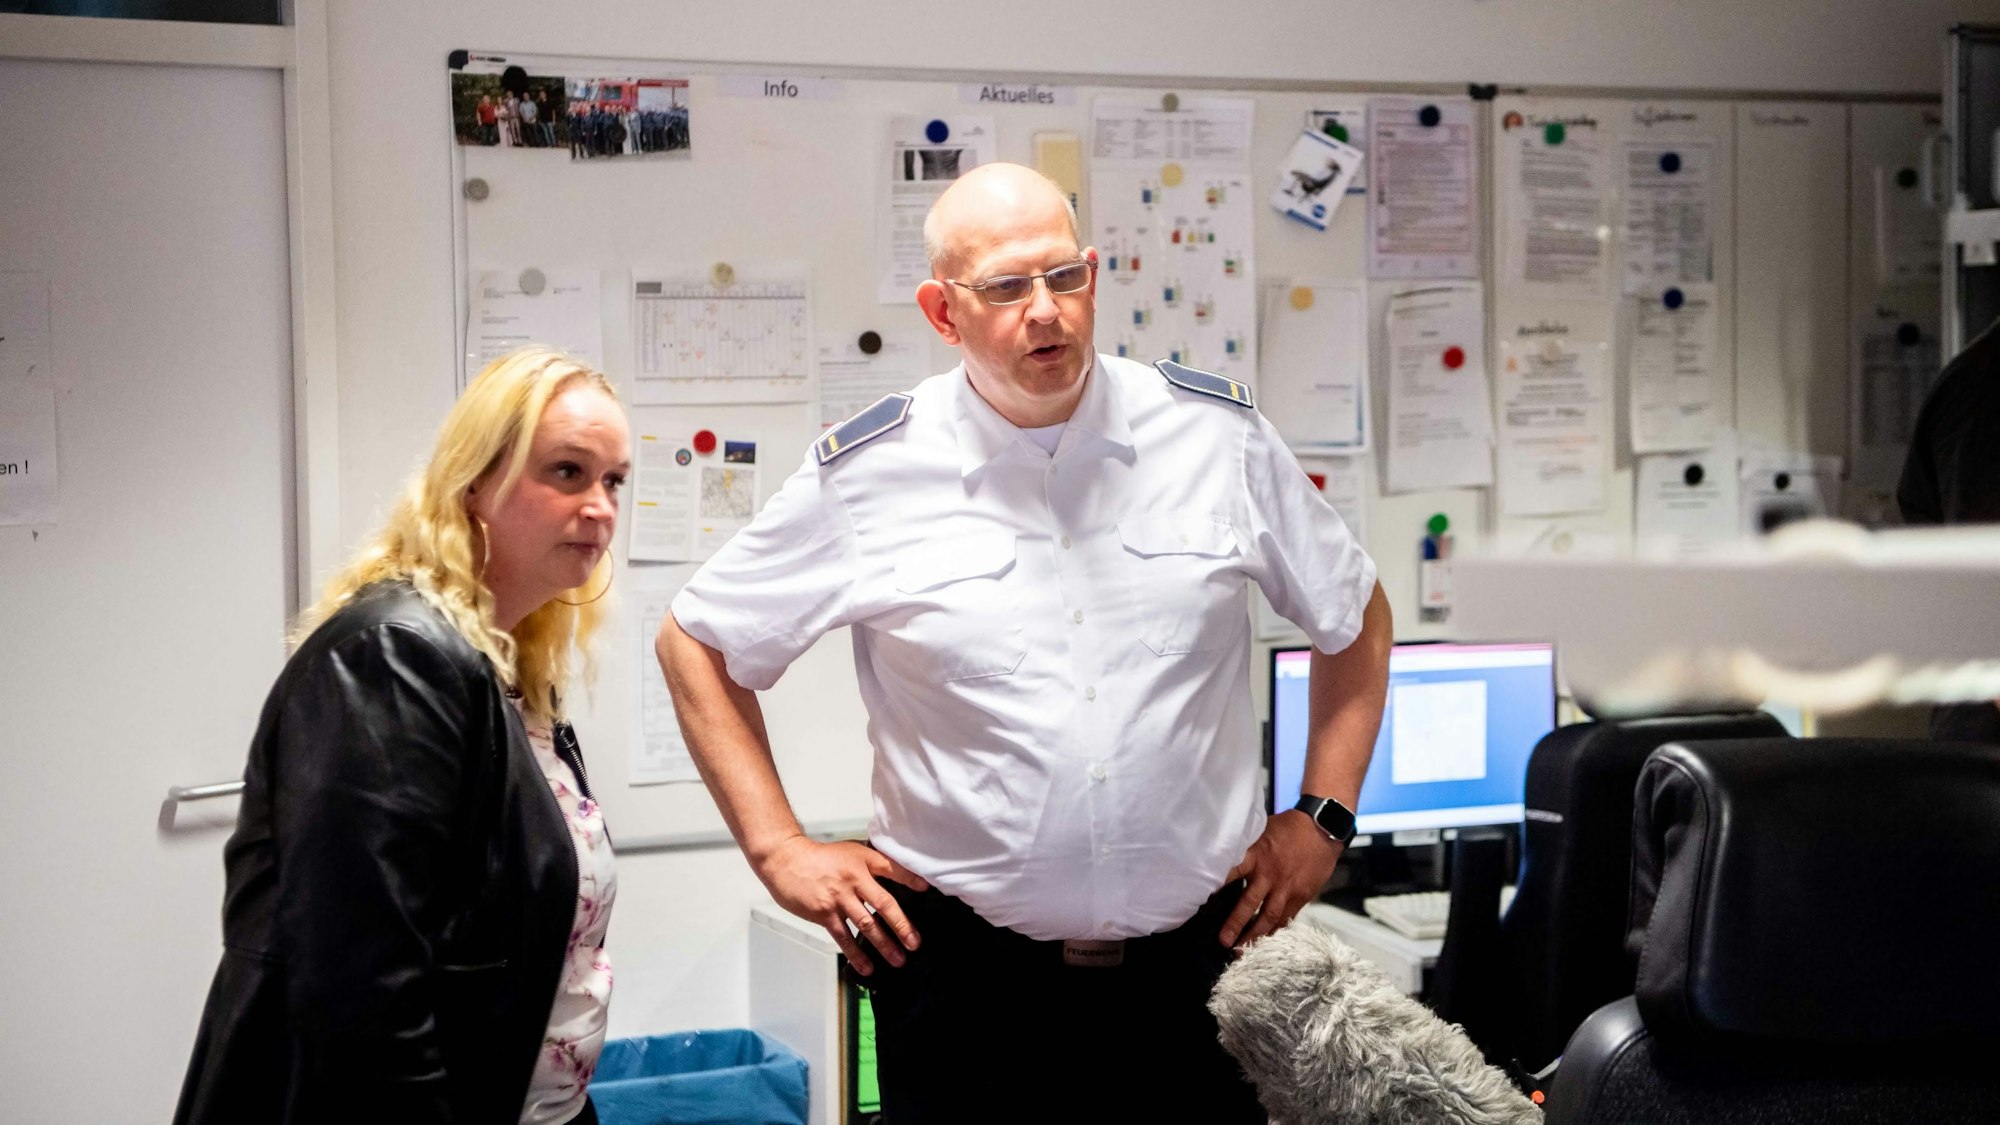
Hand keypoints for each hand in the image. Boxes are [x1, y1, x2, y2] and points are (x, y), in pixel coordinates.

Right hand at [754, 837, 927, 975]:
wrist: (786, 860)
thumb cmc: (819, 857)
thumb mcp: (850, 852)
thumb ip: (870, 866)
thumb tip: (893, 883)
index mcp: (863, 860)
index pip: (893, 869)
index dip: (911, 879)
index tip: (927, 891)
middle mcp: (854, 878)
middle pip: (885, 904)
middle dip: (903, 926)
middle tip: (915, 943)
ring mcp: (839, 897)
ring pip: (867, 924)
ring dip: (884, 945)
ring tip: (898, 960)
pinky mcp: (824, 913)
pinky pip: (844, 937)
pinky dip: (856, 954)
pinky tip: (866, 967)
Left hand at [1219, 810, 1341, 948]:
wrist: (1323, 830)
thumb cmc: (1289, 828)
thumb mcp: (1262, 830)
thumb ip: (1247, 847)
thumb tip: (1225, 856)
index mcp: (1256, 855)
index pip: (1232, 872)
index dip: (1216, 886)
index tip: (1200, 901)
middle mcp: (1269, 875)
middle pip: (1249, 904)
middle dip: (1235, 924)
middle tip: (1223, 942)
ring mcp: (1286, 888)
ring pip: (1269, 917)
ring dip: (1255, 936)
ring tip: (1243, 951)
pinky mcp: (1301, 897)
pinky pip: (1285, 918)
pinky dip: (1275, 931)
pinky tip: (1266, 941)